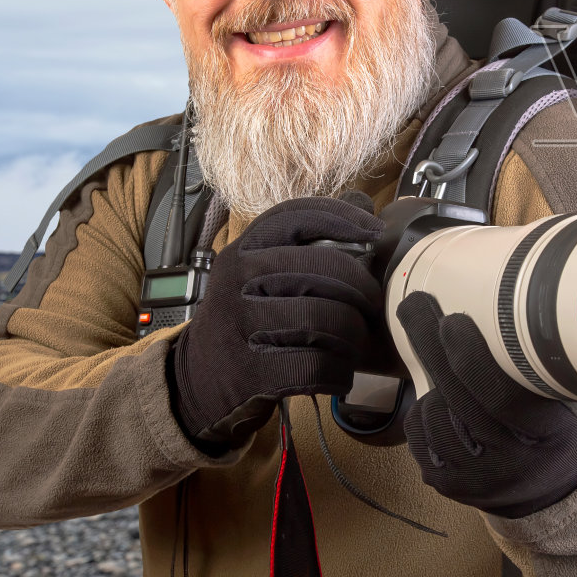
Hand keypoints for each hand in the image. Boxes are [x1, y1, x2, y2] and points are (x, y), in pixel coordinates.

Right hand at [168, 196, 382, 446]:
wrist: (199, 376)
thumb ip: (307, 237)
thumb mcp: (261, 269)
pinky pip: (315, 365)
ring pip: (325, 317)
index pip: (298, 216)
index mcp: (244, 249)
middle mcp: (238, 280)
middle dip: (361, 285)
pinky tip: (340, 373)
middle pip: (323, 267)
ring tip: (358, 341)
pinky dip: (339, 372)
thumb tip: (361, 200)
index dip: (344, 218)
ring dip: (354, 333)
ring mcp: (242, 324)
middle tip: (374, 303)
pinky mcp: (250, 369)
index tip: (377, 233)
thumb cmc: (247, 314)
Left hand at [398, 293, 576, 517]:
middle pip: (457, 398)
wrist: (553, 489)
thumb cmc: (567, 426)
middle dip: (431, 346)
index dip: (471, 358)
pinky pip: (419, 434)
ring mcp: (475, 477)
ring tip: (449, 367)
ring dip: (434, 383)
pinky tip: (443, 402)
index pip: (501, 397)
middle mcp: (510, 462)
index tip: (453, 321)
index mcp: (550, 435)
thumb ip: (569, 363)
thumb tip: (550, 305)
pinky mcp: (448, 483)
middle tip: (416, 306)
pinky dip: (425, 411)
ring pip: (433, 413)